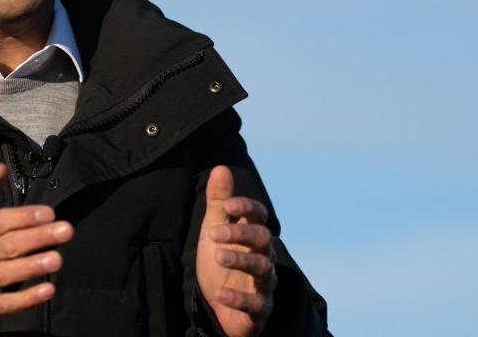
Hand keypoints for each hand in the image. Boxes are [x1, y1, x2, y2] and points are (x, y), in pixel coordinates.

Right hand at [0, 163, 73, 324]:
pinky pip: (6, 303)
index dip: (24, 217)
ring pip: (6, 274)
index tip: (50, 213)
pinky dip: (27, 298)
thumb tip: (0, 167)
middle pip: (7, 245)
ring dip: (33, 266)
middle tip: (66, 230)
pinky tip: (48, 289)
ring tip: (57, 258)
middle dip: (37, 237)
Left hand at [197, 166, 276, 336]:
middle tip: (214, 234)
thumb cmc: (220, 260)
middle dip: (241, 234)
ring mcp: (264, 284)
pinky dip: (239, 299)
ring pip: (263, 269)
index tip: (229, 206)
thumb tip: (221, 168)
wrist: (217, 305)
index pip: (259, 216)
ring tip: (218, 256)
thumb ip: (219, 202)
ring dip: (241, 261)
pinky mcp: (260, 309)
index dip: (248, 208)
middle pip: (263, 239)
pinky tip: (220, 293)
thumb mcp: (214, 229)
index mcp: (253, 235)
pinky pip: (256, 304)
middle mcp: (264, 256)